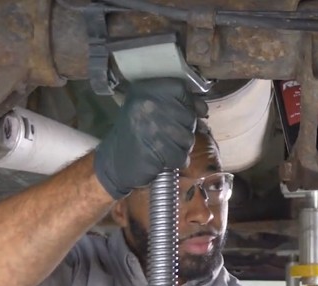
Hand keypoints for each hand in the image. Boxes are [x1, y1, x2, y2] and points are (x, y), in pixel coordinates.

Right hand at [93, 78, 207, 198]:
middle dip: (183, 130)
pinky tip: (161, 159)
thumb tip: (203, 109)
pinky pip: (181, 156)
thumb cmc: (137, 135)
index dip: (186, 104)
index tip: (178, 115)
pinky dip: (174, 162)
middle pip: (189, 116)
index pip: (181, 89)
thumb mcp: (153, 110)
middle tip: (164, 136)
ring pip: (188, 138)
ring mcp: (151, 127)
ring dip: (179, 148)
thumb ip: (179, 104)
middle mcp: (147, 105)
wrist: (114, 162)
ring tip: (161, 148)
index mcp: (146, 90)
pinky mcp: (155, 151)